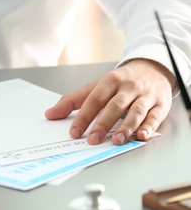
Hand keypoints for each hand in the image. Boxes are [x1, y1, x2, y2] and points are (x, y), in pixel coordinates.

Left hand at [45, 59, 175, 144]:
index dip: (84, 116)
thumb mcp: (96, 86)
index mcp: (110, 81)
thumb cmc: (120, 82)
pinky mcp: (160, 104)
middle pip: (114, 106)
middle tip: (93, 140)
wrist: (152, 68)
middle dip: (103, 124)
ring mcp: (145, 96)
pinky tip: (141, 136)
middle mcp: (128, 87)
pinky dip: (148, 127)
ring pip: (136, 112)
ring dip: (126, 127)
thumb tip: (50, 114)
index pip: (94, 99)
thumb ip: (73, 101)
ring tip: (116, 141)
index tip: (74, 132)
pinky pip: (155, 116)